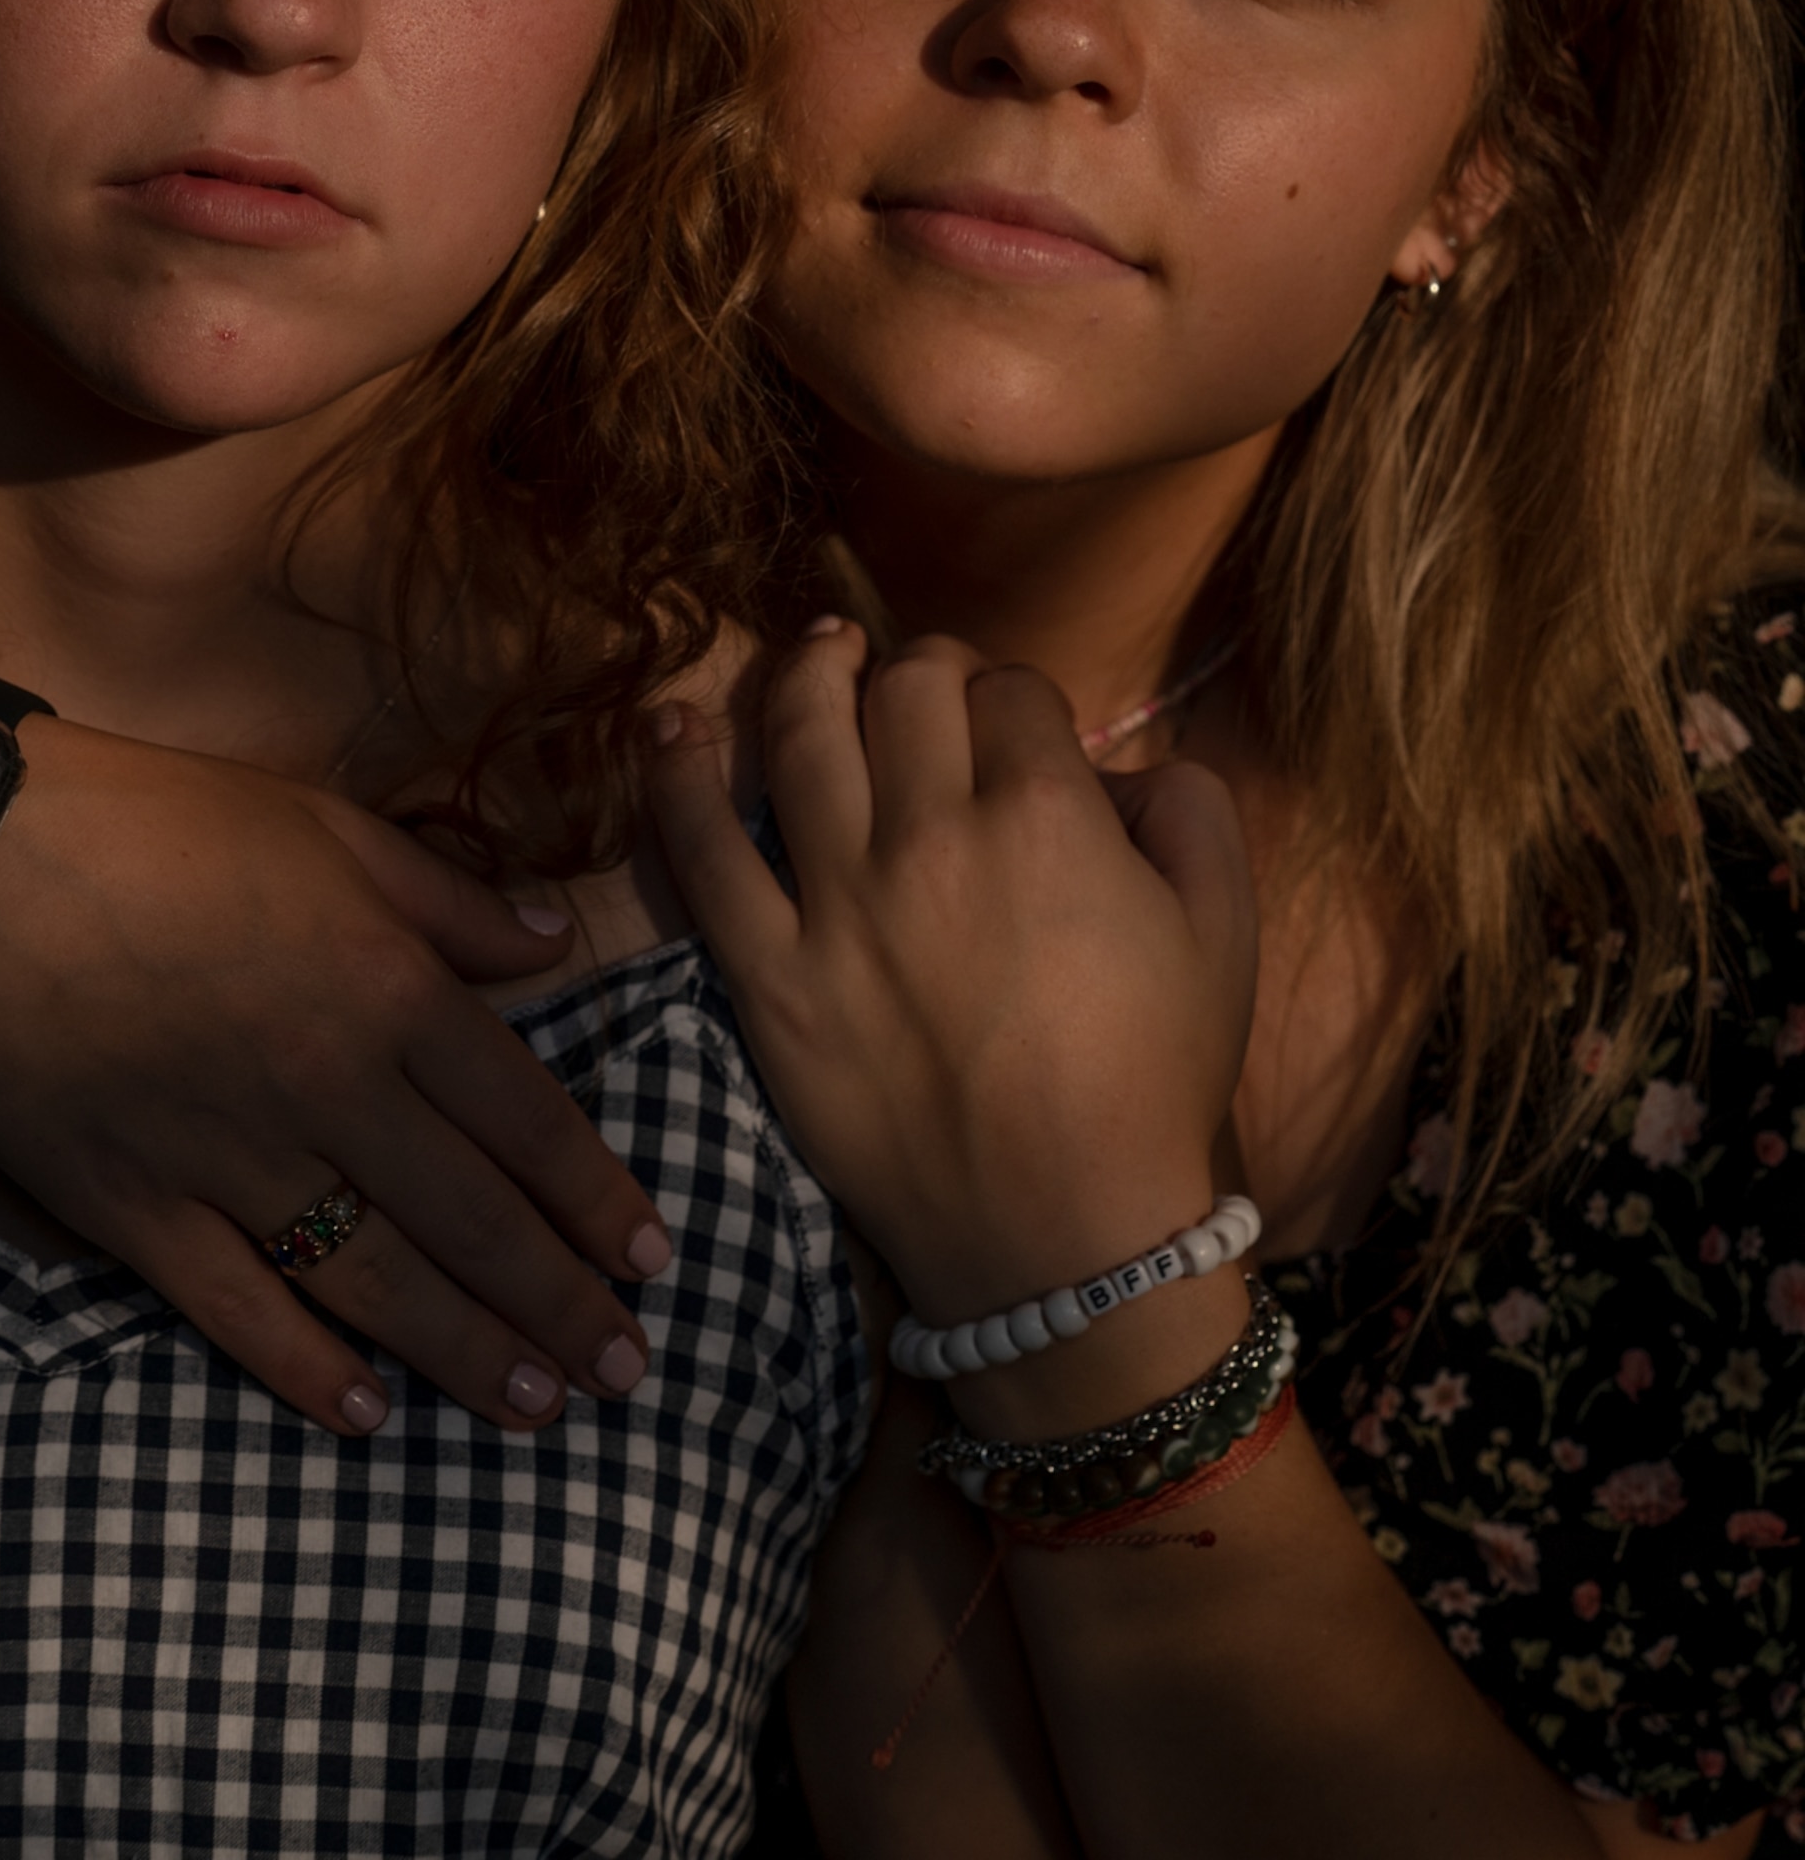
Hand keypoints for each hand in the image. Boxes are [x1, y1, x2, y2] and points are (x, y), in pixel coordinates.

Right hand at [0, 716, 671, 1437]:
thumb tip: (554, 947)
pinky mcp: (132, 1209)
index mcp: (386, 988)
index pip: (526, 1118)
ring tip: (539, 1408)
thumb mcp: (330, 828)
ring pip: (374, 1280)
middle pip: (471, 1217)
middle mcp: (328, 1086)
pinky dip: (304, 1370)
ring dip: (466, 1352)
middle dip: (560, 1301)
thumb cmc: (166, 822)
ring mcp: (228, 1158)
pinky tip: (366, 1417)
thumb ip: (450, 903)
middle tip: (628, 1370)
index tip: (652, 1258)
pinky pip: (236, 1308)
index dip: (597, 1197)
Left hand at [646, 623, 1255, 1334]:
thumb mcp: (1224, 933)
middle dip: (922, 668)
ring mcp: (838, 903)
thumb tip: (1125, 762)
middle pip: (905, 688)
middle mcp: (932, 837)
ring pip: (801, 733)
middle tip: (925, 691)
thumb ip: (1194, 810)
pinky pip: (704, 852)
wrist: (1063, 1238)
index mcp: (1047, 816)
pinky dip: (676, 777)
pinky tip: (669, 728)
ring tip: (819, 654)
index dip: (1015, 697)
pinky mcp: (769, 974)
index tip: (1016, 730)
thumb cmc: (1151, 1085)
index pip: (1009, 690)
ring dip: (807, 673)